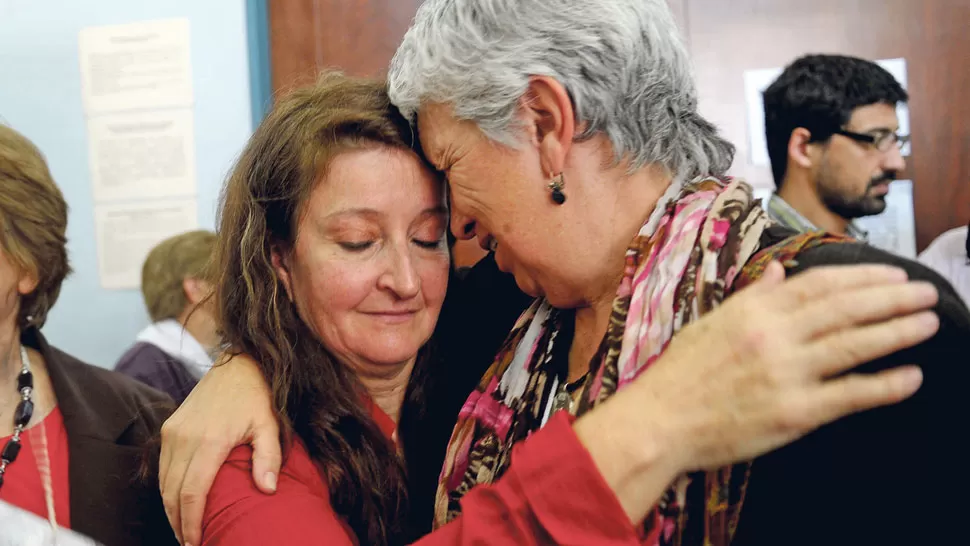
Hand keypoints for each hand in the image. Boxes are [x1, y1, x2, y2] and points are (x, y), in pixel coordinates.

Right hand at [159, 353, 280, 545]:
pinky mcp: (169, 427)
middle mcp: (185, 437)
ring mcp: (173, 431)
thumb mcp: (270, 425)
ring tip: (184, 530)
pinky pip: (162, 467)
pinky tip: (179, 503)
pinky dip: (167, 489)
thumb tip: (267, 490)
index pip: (192, 492)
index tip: (196, 543)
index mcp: (210, 440)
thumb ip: (269, 458)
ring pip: (163, 482)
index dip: (191, 522)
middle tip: (191, 544)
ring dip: (170, 509)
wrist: (238, 364)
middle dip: (178, 523)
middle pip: (172, 493)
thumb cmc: (258, 397)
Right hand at [576, 262, 937, 521]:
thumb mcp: (712, 322)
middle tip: (926, 291)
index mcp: (754, 311)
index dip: (863, 276)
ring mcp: (786, 373)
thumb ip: (753, 297)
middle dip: (892, 297)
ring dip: (897, 331)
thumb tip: (781, 271)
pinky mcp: (794, 412)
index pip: (820, 284)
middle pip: (846, 308)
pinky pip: (849, 394)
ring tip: (928, 321)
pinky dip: (884, 384)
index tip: (893, 272)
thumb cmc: (681, 373)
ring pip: (854, 344)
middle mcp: (774, 336)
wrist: (660, 420)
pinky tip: (912, 376)